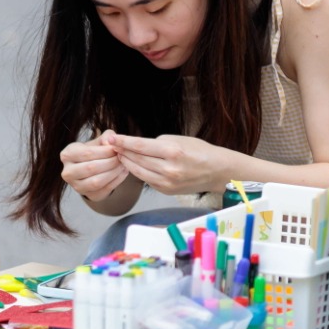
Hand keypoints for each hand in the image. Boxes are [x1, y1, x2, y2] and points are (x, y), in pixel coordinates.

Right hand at [60, 134, 129, 201]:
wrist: (91, 168)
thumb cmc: (94, 152)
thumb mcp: (98, 141)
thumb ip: (106, 137)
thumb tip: (111, 143)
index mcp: (67, 155)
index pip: (87, 153)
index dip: (105, 151)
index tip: (117, 148)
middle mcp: (68, 172)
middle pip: (91, 168)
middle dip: (110, 162)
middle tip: (121, 157)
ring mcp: (76, 186)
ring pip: (96, 181)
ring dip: (114, 172)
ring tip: (123, 164)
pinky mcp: (89, 196)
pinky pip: (105, 190)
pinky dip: (117, 180)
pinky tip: (123, 172)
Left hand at [106, 132, 229, 195]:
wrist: (217, 171)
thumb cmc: (199, 151)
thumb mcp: (179, 139)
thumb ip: (157, 143)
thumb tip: (136, 146)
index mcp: (173, 152)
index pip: (140, 146)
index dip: (123, 142)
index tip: (112, 138)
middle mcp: (169, 169)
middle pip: (137, 159)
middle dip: (122, 151)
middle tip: (112, 145)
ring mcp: (167, 183)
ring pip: (138, 172)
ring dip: (126, 163)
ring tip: (119, 154)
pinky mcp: (166, 191)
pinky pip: (146, 179)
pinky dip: (138, 172)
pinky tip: (132, 165)